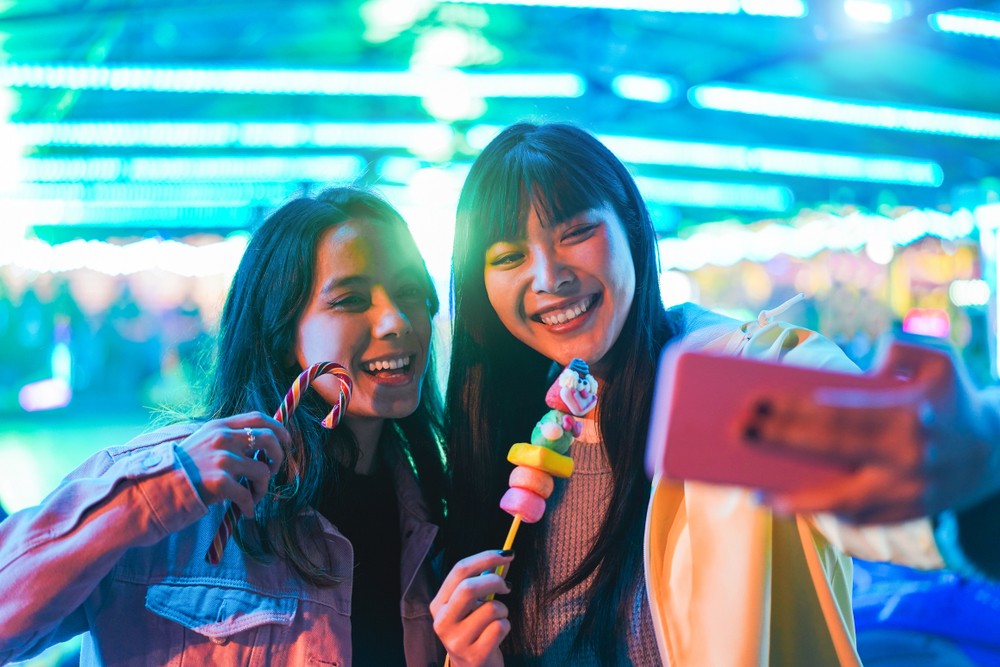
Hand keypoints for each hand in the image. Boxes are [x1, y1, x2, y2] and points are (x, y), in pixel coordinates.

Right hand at [175, 412, 288, 516]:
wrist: (155, 489)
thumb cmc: (183, 470)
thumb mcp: (204, 443)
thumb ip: (229, 440)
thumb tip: (263, 445)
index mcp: (220, 426)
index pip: (259, 417)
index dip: (279, 428)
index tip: (287, 442)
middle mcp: (222, 438)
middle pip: (269, 439)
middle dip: (278, 458)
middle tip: (272, 472)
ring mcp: (221, 459)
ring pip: (263, 471)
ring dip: (263, 488)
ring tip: (253, 497)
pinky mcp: (219, 481)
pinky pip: (248, 495)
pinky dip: (250, 506)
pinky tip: (246, 511)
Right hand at [430, 550, 513, 666]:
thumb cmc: (474, 631)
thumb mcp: (471, 606)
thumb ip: (482, 581)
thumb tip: (503, 558)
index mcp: (438, 604)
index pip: (459, 570)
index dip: (486, 558)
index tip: (507, 555)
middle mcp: (442, 622)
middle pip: (469, 587)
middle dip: (495, 581)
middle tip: (507, 587)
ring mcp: (456, 641)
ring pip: (490, 608)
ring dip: (503, 610)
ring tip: (497, 619)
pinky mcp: (474, 656)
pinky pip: (500, 628)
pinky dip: (506, 626)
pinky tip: (497, 634)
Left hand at [748, 338, 999, 523]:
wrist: (998, 451)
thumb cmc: (953, 398)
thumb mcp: (940, 360)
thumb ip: (903, 346)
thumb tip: (866, 363)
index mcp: (907, 416)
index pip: (837, 415)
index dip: (792, 412)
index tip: (754, 405)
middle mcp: (907, 458)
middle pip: (829, 451)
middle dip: (779, 441)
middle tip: (738, 433)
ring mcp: (908, 492)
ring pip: (844, 502)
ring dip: (798, 501)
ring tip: (759, 496)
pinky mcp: (909, 514)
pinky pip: (860, 519)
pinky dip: (826, 514)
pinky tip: (795, 506)